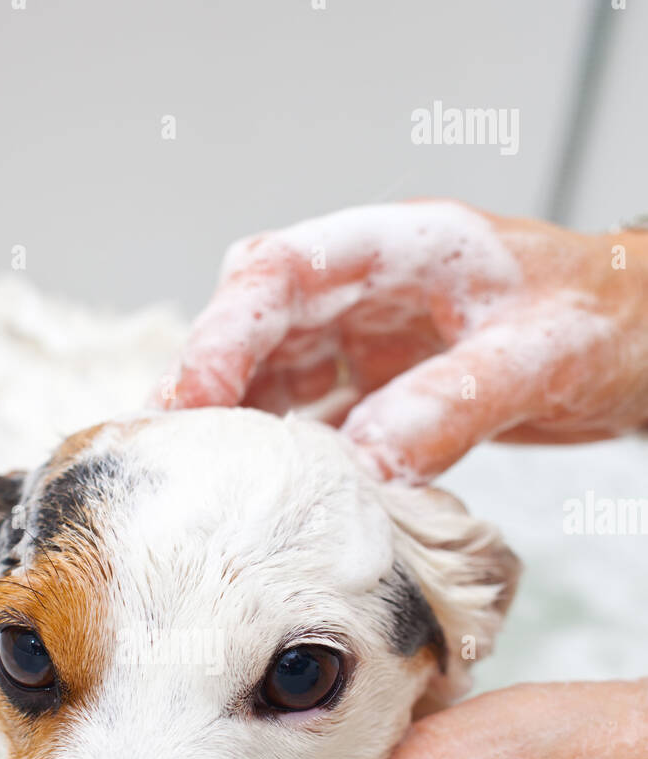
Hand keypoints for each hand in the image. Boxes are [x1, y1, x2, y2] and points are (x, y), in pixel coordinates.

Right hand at [161, 202, 647, 480]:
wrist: (629, 339)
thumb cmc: (594, 320)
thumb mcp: (534, 358)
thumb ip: (448, 404)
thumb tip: (364, 465)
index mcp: (397, 248)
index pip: (280, 272)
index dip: (223, 333)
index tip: (190, 399)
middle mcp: (365, 290)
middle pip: (253, 327)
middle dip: (202, 386)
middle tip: (165, 455)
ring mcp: (364, 338)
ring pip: (270, 376)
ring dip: (233, 427)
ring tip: (197, 487)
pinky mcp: (373, 388)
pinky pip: (308, 419)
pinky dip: (281, 457)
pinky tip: (262, 501)